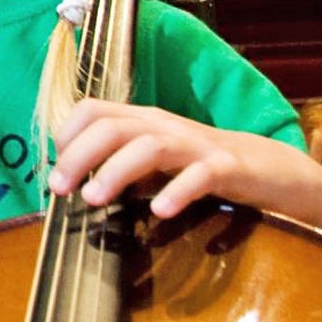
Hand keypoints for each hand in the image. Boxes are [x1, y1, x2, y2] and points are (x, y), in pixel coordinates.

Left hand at [51, 99, 321, 228]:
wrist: (267, 169)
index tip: (54, 169)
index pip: (93, 110)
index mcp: (141, 120)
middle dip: (79, 156)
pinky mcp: (227, 168)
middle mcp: (164, 126)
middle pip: (113, 127)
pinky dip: (177, 191)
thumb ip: (114, 165)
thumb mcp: (149, 161)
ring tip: (93, 199)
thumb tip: (69, 185)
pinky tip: (159, 212)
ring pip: (150, 146)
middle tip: (59, 190)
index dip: (68, 134)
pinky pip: (201, 175)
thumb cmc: (195, 167)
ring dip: (116, 171)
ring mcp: (196, 145)